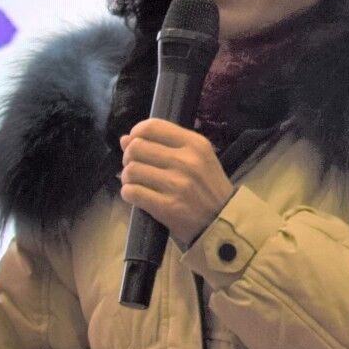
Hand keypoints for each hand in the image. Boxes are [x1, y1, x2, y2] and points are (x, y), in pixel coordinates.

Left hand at [118, 118, 232, 246]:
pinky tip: (137, 196)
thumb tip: (125, 139)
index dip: (137, 133)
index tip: (135, 143)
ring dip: (128, 177)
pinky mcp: (167, 207)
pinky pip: (132, 192)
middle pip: (137, 147)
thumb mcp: (198, 159)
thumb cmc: (208, 188)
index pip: (153, 127)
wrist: (223, 222)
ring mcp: (176, 185)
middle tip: (135, 167)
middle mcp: (186, 161)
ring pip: (131, 170)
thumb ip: (164, 145)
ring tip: (136, 183)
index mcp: (195, 144)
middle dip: (129, 157)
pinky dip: (129, 193)